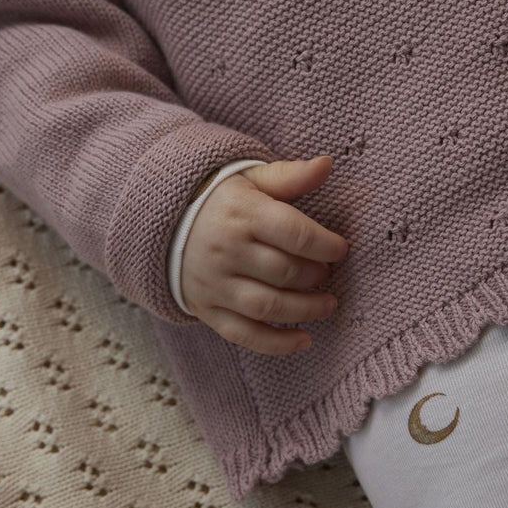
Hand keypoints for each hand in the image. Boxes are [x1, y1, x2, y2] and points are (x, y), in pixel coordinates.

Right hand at [180, 156, 348, 355]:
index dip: (327, 245)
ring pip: (269, 306)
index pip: (295, 234)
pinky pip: (244, 334)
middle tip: (328, 273)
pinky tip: (304, 340)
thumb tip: (327, 163)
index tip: (341, 249)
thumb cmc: (221, 199)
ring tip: (328, 304)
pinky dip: (277, 344)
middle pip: (286, 272)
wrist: (165, 222)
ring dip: (306, 310)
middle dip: (316, 275)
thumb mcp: (251, 179)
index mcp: (241, 213)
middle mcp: (226, 250)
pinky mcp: (207, 309)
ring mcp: (214, 283)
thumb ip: (290, 176)